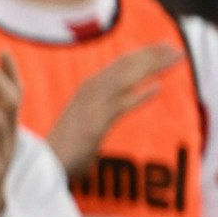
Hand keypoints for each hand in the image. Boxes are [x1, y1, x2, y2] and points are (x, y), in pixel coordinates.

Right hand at [46, 42, 180, 179]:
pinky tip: (157, 88)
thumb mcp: (82, 124)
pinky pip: (119, 106)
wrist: (42, 167)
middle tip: (175, 49)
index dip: (141, 55)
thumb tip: (111, 114)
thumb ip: (98, 114)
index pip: (118, 66)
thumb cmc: (62, 150)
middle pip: (123, 67)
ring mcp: (90, 107)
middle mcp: (88, 93)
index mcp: (86, 91)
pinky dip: (138, 96)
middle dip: (151, 56)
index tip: (163, 48)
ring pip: (125, 79)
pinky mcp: (93, 124)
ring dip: (151, 67)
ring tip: (175, 59)